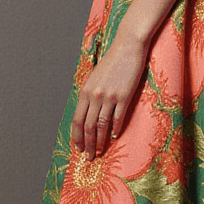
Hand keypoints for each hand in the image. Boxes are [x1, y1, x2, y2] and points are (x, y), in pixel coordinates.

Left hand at [70, 28, 148, 160]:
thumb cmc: (111, 62)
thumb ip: (89, 95)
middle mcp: (94, 95)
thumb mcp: (94, 77)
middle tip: (88, 157)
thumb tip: (87, 114)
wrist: (127, 47)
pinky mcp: (124, 96)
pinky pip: (117, 118)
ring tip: (100, 152)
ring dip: (99, 141)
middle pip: (87, 126)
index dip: (77, 137)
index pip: (77, 120)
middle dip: (87, 144)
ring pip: (101, 126)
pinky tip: (115, 136)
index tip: (78, 148)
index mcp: (85, 91)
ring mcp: (109, 96)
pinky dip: (115, 129)